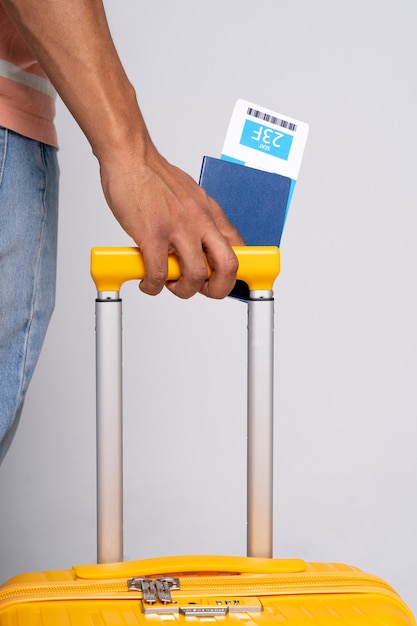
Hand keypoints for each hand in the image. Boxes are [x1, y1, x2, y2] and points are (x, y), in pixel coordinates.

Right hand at [99, 142, 244, 298]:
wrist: (129, 157)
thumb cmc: (153, 177)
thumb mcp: (190, 195)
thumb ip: (199, 218)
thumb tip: (203, 241)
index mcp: (210, 213)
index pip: (238, 247)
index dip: (235, 272)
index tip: (223, 281)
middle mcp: (200, 220)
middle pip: (228, 265)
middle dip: (218, 288)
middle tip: (202, 291)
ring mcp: (178, 228)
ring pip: (195, 275)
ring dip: (183, 290)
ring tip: (169, 284)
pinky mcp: (153, 234)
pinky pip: (159, 273)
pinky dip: (153, 285)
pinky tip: (148, 282)